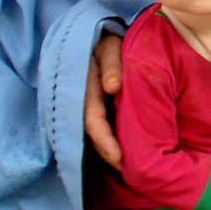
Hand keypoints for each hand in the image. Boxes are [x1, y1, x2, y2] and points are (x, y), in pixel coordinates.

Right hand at [84, 33, 124, 169]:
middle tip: (130, 172)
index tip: (120, 158)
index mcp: (84, 87)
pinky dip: (112, 140)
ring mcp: (84, 106)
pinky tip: (126, 151)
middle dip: (109, 154)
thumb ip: (112, 63)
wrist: (96, 37)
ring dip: (110, 151)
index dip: (105, 141)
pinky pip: (100, 128)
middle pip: (91, 134)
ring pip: (95, 134)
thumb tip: (113, 87)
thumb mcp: (110, 45)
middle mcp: (80, 101)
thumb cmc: (107, 41)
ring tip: (130, 167)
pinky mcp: (93, 108)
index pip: (92, 120)